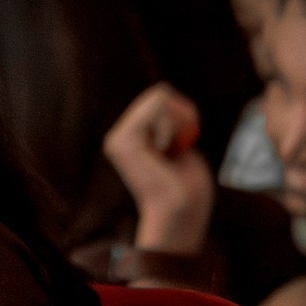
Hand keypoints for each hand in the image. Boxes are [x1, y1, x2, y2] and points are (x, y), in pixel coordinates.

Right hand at [103, 83, 213, 253]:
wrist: (181, 212)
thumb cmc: (188, 186)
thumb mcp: (180, 144)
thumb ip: (169, 122)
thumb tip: (164, 93)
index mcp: (132, 137)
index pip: (161, 97)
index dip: (183, 115)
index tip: (182, 146)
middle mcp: (119, 135)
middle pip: (162, 93)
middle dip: (182, 118)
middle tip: (177, 150)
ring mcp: (117, 138)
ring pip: (161, 98)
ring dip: (178, 125)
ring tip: (170, 153)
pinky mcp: (121, 140)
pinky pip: (158, 107)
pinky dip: (172, 127)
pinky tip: (165, 152)